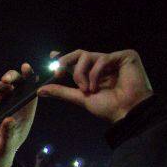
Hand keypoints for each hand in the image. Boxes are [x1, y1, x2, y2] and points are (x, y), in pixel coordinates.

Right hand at [0, 63, 37, 166]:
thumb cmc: (1, 156)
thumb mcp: (6, 147)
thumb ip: (8, 133)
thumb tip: (8, 119)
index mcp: (24, 115)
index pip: (30, 92)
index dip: (30, 78)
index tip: (26, 68)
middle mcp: (13, 108)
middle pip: (15, 85)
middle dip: (10, 78)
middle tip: (4, 80)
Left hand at [38, 49, 152, 122]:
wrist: (126, 112)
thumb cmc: (107, 107)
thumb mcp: (80, 97)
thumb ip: (62, 91)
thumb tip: (40, 90)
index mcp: (94, 73)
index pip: (77, 59)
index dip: (64, 56)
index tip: (51, 57)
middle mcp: (104, 64)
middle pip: (80, 54)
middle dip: (66, 62)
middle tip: (58, 71)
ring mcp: (115, 59)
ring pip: (88, 56)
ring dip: (81, 74)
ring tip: (86, 90)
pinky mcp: (126, 56)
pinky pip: (102, 59)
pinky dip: (95, 73)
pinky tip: (97, 86)